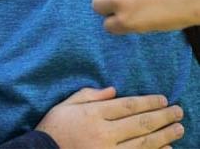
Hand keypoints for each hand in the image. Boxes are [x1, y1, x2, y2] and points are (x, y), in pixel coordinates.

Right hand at [36, 87, 183, 147]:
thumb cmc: (55, 127)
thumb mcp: (66, 104)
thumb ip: (89, 95)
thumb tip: (113, 90)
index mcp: (93, 114)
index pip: (127, 106)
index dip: (147, 102)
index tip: (162, 99)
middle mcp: (104, 132)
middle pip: (139, 123)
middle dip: (162, 116)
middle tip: (178, 111)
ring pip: (144, 142)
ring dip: (164, 135)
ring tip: (179, 128)